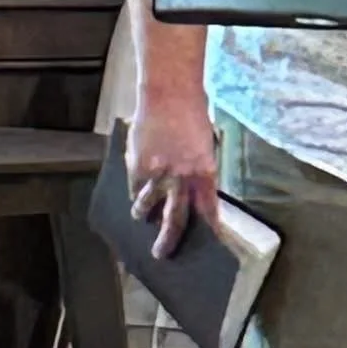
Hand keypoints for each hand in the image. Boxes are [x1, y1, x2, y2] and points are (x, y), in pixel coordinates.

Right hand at [126, 92, 219, 258]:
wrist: (168, 93)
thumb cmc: (192, 113)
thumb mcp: (205, 145)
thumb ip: (198, 170)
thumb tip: (191, 190)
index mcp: (205, 173)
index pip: (209, 209)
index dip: (211, 228)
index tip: (211, 242)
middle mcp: (182, 179)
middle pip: (175, 219)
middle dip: (168, 240)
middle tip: (161, 254)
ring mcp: (158, 174)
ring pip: (147, 206)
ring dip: (142, 213)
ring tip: (139, 216)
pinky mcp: (137, 166)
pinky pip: (135, 187)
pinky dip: (135, 190)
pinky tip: (134, 189)